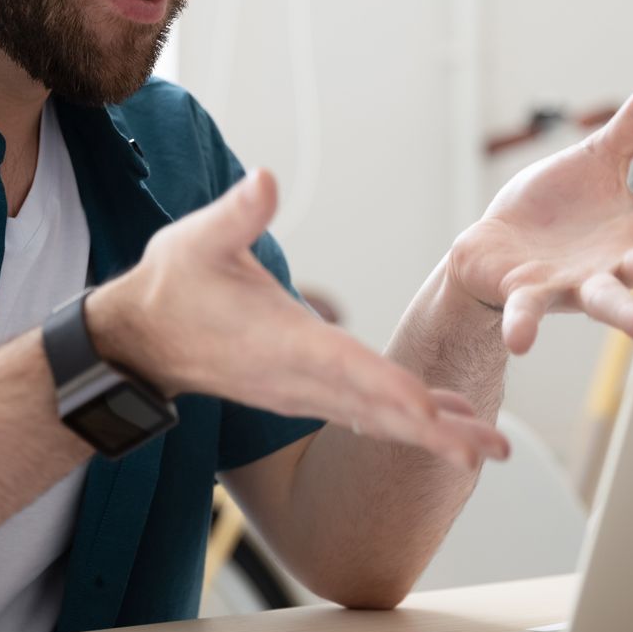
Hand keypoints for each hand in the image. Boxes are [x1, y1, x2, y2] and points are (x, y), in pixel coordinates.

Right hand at [86, 170, 507, 470]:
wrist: (141, 339)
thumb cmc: (173, 284)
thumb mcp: (198, 238)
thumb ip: (237, 213)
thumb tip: (266, 180)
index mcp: (283, 340)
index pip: (345, 368)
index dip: (390, 389)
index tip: (433, 412)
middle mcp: (299, 377)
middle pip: (376, 409)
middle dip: (435, 431)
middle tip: (491, 452)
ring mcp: (301, 393)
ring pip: (375, 418)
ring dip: (432, 434)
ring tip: (488, 448)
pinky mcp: (302, 394)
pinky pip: (362, 414)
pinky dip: (404, 421)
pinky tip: (445, 422)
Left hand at [449, 67, 632, 350]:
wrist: (497, 245)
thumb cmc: (552, 210)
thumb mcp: (596, 157)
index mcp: (632, 239)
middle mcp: (608, 270)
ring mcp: (567, 285)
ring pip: (599, 300)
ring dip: (622, 315)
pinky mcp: (524, 292)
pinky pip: (526, 309)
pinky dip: (524, 324)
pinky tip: (521, 340)